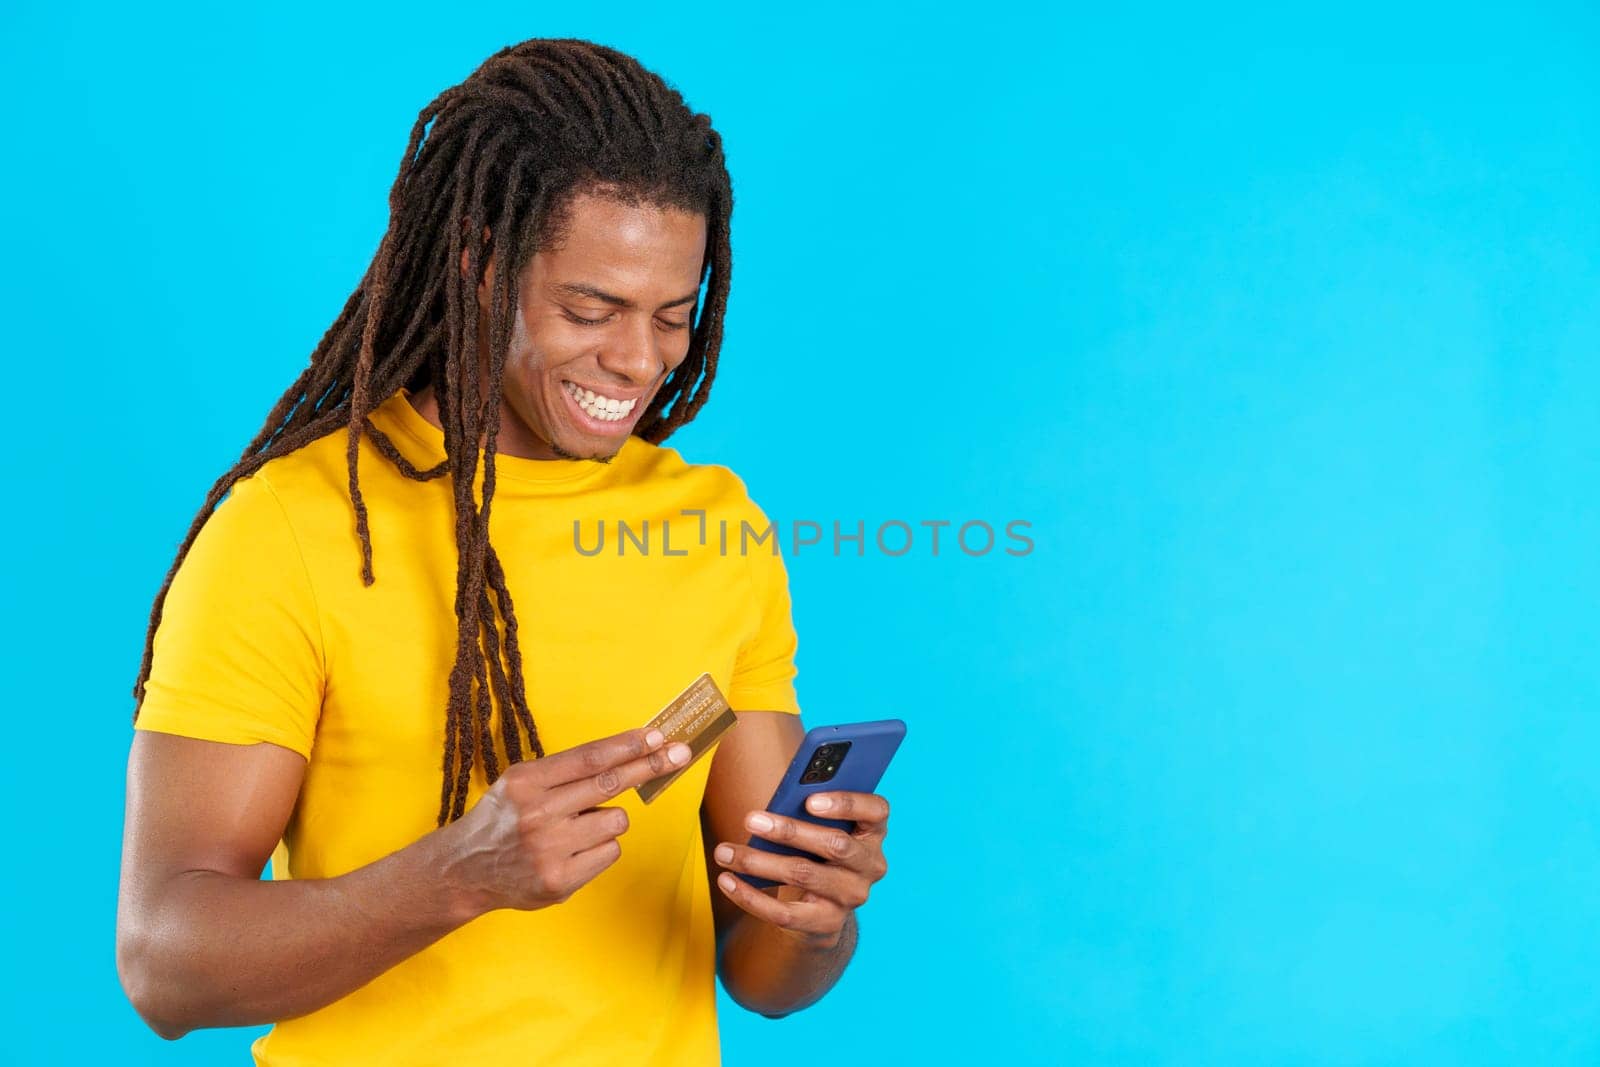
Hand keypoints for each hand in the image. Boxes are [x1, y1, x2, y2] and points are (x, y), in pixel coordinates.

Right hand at [438, 727, 690, 916]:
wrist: (466, 870)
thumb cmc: (504, 818)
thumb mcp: (521, 782)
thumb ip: (565, 772)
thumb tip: (629, 753)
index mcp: (526, 782)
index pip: (588, 758)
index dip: (627, 745)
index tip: (657, 735)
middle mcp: (537, 814)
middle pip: (609, 784)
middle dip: (649, 766)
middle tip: (679, 753)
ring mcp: (549, 850)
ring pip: (615, 822)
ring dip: (608, 821)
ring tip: (576, 829)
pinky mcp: (559, 881)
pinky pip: (610, 853)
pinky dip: (601, 849)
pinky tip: (573, 852)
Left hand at [711, 790, 890, 947]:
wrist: (823, 904)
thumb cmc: (817, 848)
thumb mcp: (823, 825)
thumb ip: (811, 809)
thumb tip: (779, 798)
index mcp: (873, 831)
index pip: (876, 811)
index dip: (847, 803)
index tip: (810, 800)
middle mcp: (870, 865)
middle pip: (834, 845)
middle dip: (789, 831)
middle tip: (751, 820)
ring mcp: (851, 896)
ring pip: (803, 875)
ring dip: (759, 862)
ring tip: (725, 851)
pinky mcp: (826, 923)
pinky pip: (785, 913)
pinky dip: (751, 897)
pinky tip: (728, 881)